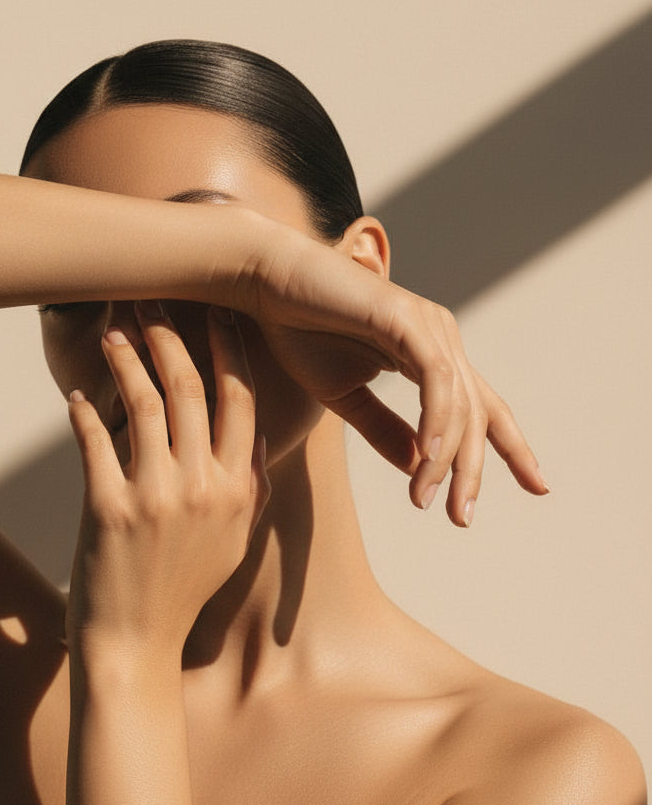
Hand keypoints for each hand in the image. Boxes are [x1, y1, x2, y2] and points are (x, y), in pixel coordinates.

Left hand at [65, 302, 269, 659]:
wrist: (136, 645)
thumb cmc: (183, 590)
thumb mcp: (231, 539)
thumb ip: (245, 486)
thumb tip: (252, 439)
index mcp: (239, 489)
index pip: (240, 401)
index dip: (226, 349)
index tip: (216, 312)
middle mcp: (204, 488)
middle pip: (191, 388)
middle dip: (172, 334)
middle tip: (153, 299)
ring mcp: (156, 497)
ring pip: (144, 403)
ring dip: (126, 358)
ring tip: (112, 329)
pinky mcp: (108, 508)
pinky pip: (95, 440)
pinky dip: (84, 411)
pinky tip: (75, 393)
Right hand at [245, 226, 547, 525]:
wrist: (267, 286)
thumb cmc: (300, 333)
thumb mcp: (344, 398)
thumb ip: (383, 431)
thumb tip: (419, 469)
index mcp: (429, 355)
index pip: (482, 407)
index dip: (511, 447)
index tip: (538, 487)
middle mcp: (439, 337)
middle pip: (477, 413)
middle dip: (474, 470)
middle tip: (461, 518)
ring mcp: (427, 325)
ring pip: (458, 402)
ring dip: (447, 456)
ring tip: (426, 498)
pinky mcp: (406, 318)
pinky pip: (435, 378)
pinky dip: (435, 419)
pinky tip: (428, 456)